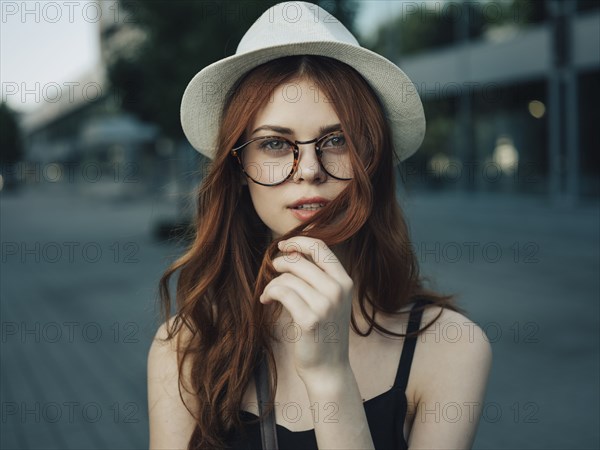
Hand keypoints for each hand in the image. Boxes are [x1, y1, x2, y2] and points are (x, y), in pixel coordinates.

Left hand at [259, 237, 353, 381]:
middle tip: (272, 271)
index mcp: (345, 282)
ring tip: (269, 293)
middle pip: (300, 261)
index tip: (283, 245)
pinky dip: (269, 293)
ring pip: (287, 277)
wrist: (328, 369)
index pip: (322, 248)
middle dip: (280, 263)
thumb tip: (292, 252)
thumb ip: (319, 277)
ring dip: (272, 283)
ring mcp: (325, 305)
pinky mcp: (309, 319)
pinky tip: (266, 300)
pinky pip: (282, 292)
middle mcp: (338, 290)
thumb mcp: (331, 301)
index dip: (299, 241)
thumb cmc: (324, 333)